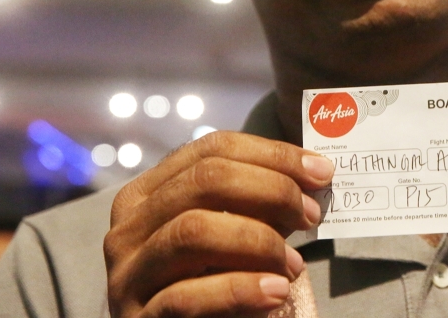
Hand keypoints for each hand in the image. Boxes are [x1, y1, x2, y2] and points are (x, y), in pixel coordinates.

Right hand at [104, 131, 334, 316]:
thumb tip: (314, 174)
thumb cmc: (213, 287)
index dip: (272, 155)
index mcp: (147, 195)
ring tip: (294, 264)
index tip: (321, 172)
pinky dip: (240, 289)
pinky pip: (186, 296)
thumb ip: (260, 204)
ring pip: (193, 231)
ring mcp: (126, 276)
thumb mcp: (233, 235)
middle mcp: (127, 228)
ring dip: (258, 241)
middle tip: (312, 215)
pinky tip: (275, 292)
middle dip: (271, 191)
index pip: (211, 149)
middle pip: (204, 181)